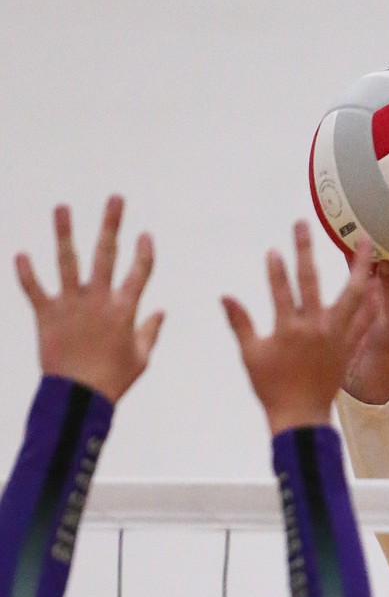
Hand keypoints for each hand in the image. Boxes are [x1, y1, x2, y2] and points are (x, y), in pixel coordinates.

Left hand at [14, 197, 163, 402]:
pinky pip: (34, 288)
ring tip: (62, 207)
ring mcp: (71, 305)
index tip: (145, 235)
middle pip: (106, 254)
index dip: (144, 252)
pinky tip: (20, 254)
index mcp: (124, 311)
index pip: (139, 273)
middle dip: (112, 224)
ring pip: (67, 261)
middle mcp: (98, 300)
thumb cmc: (114, 381)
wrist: (80, 397)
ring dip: (64, 232)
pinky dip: (25, 273)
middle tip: (115, 199)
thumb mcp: (140, 359)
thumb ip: (150, 332)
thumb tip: (161, 312)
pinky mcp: (47, 314)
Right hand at [222, 224, 375, 434]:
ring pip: (352, 296)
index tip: (274, 250)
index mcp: (289, 331)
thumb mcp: (251, 356)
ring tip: (367, 244)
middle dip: (305, 251)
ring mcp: (337, 337)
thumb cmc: (273, 389)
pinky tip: (379, 283)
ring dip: (359, 268)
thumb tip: (224, 296)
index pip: (281, 291)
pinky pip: (366, 320)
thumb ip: (240, 323)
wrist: (302, 419)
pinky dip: (373, 301)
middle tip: (303, 223)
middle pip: (312, 282)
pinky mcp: (350, 346)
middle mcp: (316, 329)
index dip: (276, 270)